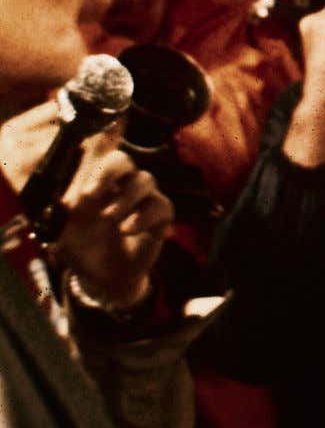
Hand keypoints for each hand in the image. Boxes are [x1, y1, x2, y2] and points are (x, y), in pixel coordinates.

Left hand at [52, 130, 172, 312]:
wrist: (102, 278)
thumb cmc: (81, 247)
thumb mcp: (62, 232)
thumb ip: (61, 213)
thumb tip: (64, 199)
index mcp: (95, 182)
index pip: (97, 154)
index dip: (94, 150)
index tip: (80, 165)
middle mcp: (121, 184)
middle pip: (122, 160)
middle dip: (108, 171)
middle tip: (90, 194)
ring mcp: (143, 198)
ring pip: (144, 180)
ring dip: (126, 197)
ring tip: (108, 218)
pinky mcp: (160, 216)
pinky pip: (160, 206)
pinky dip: (143, 217)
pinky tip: (127, 230)